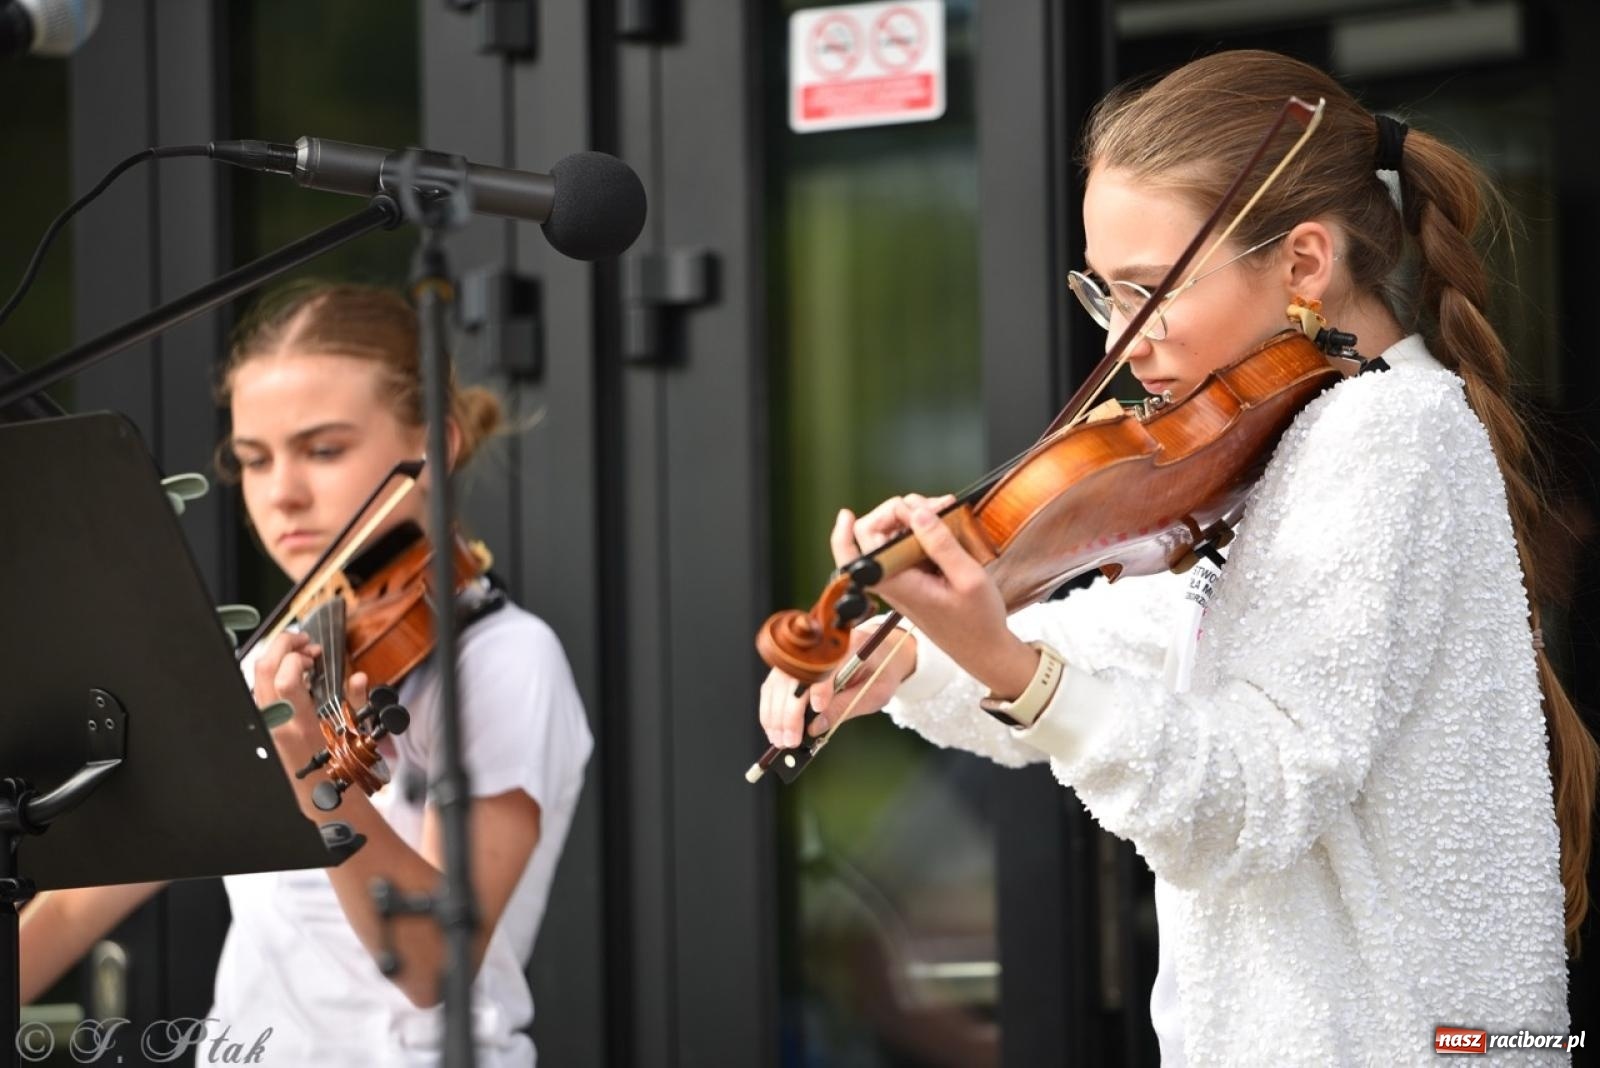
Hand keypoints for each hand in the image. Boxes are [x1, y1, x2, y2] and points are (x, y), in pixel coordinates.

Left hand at [250, 633, 370, 771]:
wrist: (321, 800)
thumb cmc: (340, 774)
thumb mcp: (356, 737)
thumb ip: (356, 702)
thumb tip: (358, 677)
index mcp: (300, 727)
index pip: (285, 679)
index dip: (297, 657)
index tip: (316, 654)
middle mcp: (277, 724)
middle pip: (264, 669)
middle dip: (283, 645)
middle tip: (304, 641)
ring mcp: (267, 725)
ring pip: (258, 678)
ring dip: (278, 658)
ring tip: (302, 656)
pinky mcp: (266, 726)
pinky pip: (262, 691)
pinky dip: (276, 675)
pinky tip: (295, 677)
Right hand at [758, 623, 917, 749]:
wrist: (879, 653)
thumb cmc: (879, 672)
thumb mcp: (875, 692)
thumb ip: (847, 706)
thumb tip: (816, 727)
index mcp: (849, 645)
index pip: (827, 665)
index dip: (820, 687)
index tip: (818, 708)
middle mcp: (820, 645)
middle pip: (796, 676)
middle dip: (790, 711)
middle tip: (790, 740)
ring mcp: (802, 653)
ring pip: (779, 682)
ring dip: (774, 713)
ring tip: (778, 739)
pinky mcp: (792, 664)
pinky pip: (774, 685)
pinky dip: (770, 707)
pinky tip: (773, 726)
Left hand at [835, 493, 1038, 699]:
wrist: (983, 649)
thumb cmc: (977, 621)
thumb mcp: (968, 578)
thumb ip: (941, 544)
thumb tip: (917, 512)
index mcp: (897, 583)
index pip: (854, 556)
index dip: (843, 532)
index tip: (847, 513)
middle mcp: (893, 580)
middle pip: (872, 534)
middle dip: (897, 511)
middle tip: (932, 507)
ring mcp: (902, 578)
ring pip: (891, 535)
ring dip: (913, 517)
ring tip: (945, 511)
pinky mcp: (913, 576)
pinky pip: (908, 545)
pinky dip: (923, 529)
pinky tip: (945, 523)